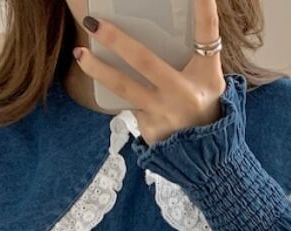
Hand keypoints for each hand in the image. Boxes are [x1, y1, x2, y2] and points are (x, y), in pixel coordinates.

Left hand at [73, 0, 226, 145]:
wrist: (204, 155)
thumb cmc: (204, 105)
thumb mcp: (210, 78)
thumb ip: (196, 54)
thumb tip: (169, 22)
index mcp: (206, 73)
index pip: (207, 32)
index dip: (203, 7)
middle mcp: (183, 92)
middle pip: (145, 61)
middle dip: (117, 40)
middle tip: (93, 23)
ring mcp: (163, 112)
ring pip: (124, 87)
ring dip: (98, 70)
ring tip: (80, 54)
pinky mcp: (148, 128)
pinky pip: (127, 103)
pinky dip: (115, 92)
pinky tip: (104, 80)